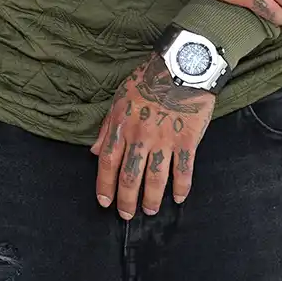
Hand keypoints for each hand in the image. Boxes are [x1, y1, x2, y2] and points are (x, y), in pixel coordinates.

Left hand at [90, 52, 213, 217]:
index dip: (104, 185)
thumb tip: (94, 151)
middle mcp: (140, 136)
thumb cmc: (149, 78)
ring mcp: (164, 140)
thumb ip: (106, 126)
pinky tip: (178, 198)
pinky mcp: (187, 140)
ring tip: (149, 210)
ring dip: (151, 199)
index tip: (104, 202)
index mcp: (121, 125)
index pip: (107, 163)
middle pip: (130, 176)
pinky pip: (183, 170)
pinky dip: (181, 187)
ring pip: (155, 178)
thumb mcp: (120, 96)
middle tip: (126, 215)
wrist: (182, 64)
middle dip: (126, 200)